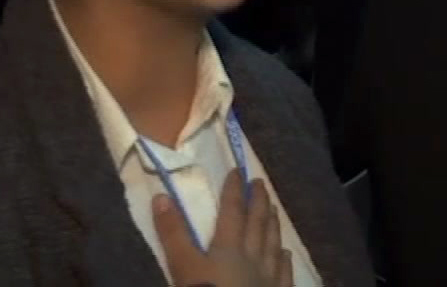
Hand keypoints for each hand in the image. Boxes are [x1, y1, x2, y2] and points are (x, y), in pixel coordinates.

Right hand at [155, 170, 291, 286]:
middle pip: (257, 223)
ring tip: (273, 208)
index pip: (232, 211)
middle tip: (260, 182)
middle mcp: (253, 256)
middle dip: (258, 201)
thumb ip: (173, 234)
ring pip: (272, 243)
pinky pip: (283, 273)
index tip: (237, 170)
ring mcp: (268, 277)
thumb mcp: (183, 267)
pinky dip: (283, 259)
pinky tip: (285, 253)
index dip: (233, 190)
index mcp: (229, 247)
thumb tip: (161, 197)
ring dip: (272, 223)